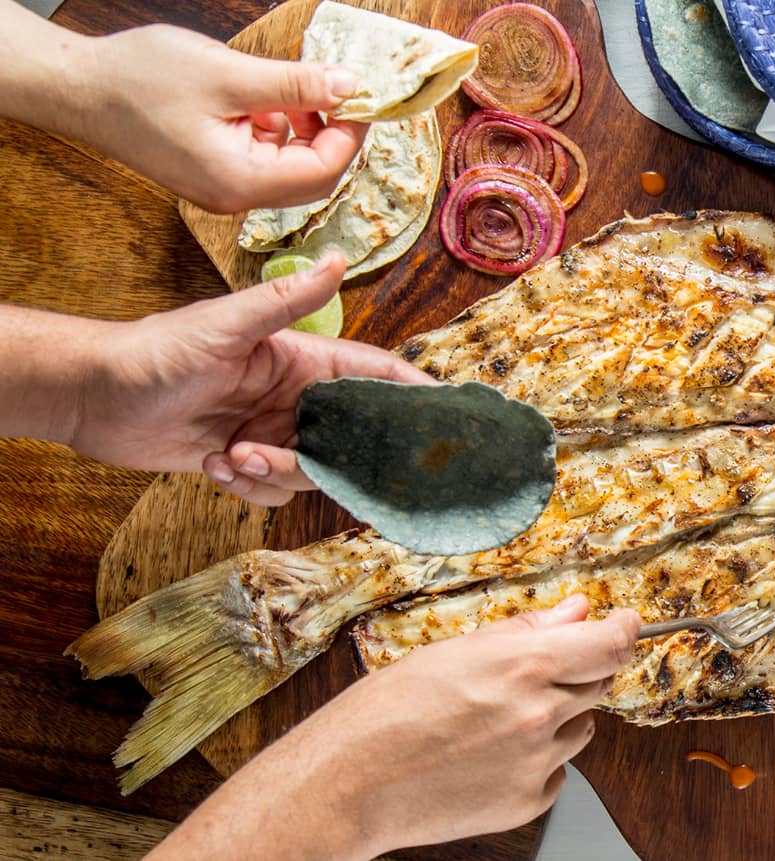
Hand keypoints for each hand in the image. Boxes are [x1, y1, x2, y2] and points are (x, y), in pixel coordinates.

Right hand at [68, 24, 366, 212]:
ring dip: (303, 130)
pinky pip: (263, 159)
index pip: (322, 172)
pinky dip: (274, 130)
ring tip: (288, 89)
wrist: (77, 88)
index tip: (360, 98)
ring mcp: (222, 188)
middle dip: (331, 134)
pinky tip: (260, 101)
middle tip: (336, 91)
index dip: (350, 135)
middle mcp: (234, 195)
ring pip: (289, 167)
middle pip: (311, 177)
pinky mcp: (212, 173)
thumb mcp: (228, 74)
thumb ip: (294, 85)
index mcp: (240, 181)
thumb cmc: (139, 80)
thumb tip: (348, 87)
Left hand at [68, 253, 431, 504]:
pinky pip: (272, 491)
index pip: (373, 376)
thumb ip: (287, 300)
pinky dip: (248, 487)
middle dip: (334, 458)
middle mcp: (292, 398)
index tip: (444, 417)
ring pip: (311, 471)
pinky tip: (214, 465)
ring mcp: (269, 431)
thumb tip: (339, 259)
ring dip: (276, 472)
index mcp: (301, 360)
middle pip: (349, 438)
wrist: (93, 396)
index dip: (411, 394)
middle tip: (296, 457)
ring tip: (234, 456)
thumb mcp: (226, 323)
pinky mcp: (242, 462)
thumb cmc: (155, 351)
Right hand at [146, 595, 642, 858]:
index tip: (627, 624)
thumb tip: (578, 610)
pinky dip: (536, 760)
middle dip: (577, 672)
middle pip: (598, 683)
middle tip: (530, 675)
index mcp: (524, 666)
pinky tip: (488, 755)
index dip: (624, 630)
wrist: (349, 784)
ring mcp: (537, 763)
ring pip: (579, 728)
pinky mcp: (527, 802)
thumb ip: (528, 630)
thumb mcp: (456, 650)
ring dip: (557, 717)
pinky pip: (556, 771)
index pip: (610, 644)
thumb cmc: (387, 712)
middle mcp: (540, 715)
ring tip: (493, 720)